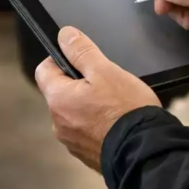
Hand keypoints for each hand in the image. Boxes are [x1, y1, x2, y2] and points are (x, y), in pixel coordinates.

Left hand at [36, 27, 160, 171]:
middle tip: (106, 82)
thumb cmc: (125, 109)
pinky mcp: (85, 154)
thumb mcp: (106, 71)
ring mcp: (71, 142)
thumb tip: (64, 35)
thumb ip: (82, 51)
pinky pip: (85, 131)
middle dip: (79, 83)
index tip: (82, 59)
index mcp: (58, 99)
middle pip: (61, 92)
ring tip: (114, 104)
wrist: (145, 151)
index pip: (44, 70)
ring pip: (74, 112)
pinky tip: (116, 122)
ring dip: (87, 105)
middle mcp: (58, 123)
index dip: (61, 59)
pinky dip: (96, 124)